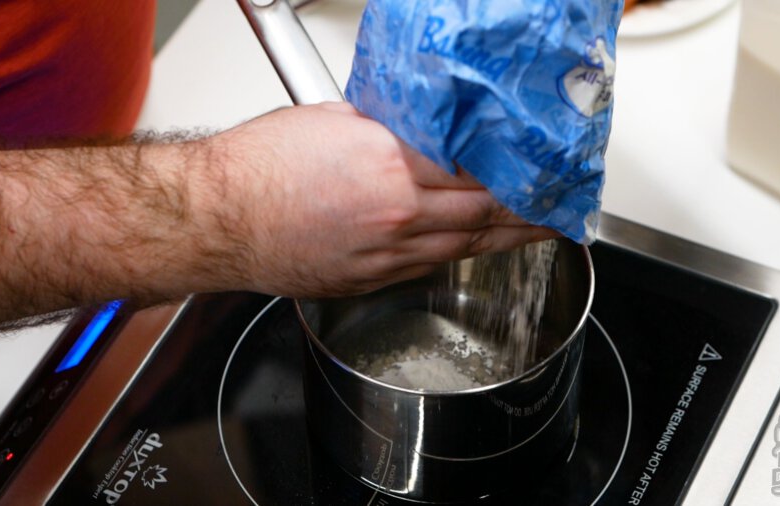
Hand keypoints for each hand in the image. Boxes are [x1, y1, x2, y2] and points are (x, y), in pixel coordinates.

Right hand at [209, 102, 558, 296]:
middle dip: (530, 209)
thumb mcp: (335, 122)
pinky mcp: (373, 279)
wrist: (217, 220)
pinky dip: (462, 255)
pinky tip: (477, 249)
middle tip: (562, 204)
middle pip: (484, 213)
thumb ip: (392, 128)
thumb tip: (427, 129)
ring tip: (540, 231)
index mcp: (392, 166)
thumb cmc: (259, 169)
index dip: (518, 170)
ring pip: (465, 247)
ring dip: (509, 239)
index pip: (477, 168)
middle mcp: (398, 214)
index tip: (542, 166)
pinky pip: (430, 267)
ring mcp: (388, 253)